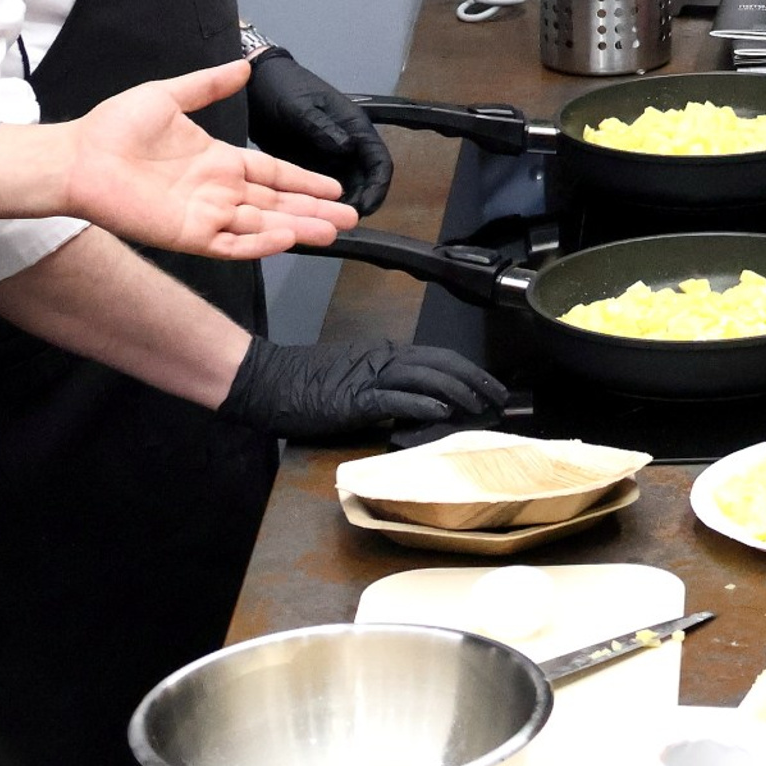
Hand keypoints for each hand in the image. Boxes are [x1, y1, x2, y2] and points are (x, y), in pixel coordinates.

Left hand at [51, 65, 357, 258]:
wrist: (78, 156)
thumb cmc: (114, 127)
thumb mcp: (169, 96)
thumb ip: (209, 84)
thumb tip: (245, 65)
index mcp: (217, 161)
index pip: (272, 174)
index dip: (304, 181)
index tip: (334, 186)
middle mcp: (217, 191)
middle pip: (277, 203)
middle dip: (314, 210)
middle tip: (351, 216)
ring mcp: (204, 214)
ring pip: (262, 225)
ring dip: (298, 228)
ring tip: (333, 231)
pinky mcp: (186, 233)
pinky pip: (231, 243)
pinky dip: (260, 243)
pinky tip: (288, 238)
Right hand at [219, 336, 509, 441]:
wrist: (266, 381)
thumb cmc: (305, 384)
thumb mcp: (353, 378)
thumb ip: (385, 384)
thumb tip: (417, 402)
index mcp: (385, 353)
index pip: (438, 357)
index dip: (469, 370)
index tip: (491, 386)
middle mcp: (384, 358)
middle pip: (441, 362)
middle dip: (475, 379)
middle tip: (499, 396)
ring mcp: (370, 377)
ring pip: (426, 377)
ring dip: (458, 391)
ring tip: (481, 404)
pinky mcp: (355, 399)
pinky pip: (396, 398)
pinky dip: (423, 404)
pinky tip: (443, 412)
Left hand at [246, 49, 393, 214]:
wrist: (257, 84)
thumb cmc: (281, 88)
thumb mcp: (300, 108)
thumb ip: (322, 127)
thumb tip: (348, 148)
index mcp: (351, 126)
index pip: (377, 160)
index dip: (378, 185)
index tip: (367, 206)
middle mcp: (344, 143)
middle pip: (363, 178)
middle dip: (359, 201)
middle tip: (344, 222)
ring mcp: (326, 154)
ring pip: (342, 186)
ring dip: (338, 205)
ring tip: (328, 226)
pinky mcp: (307, 163)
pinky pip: (318, 188)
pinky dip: (318, 203)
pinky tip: (309, 217)